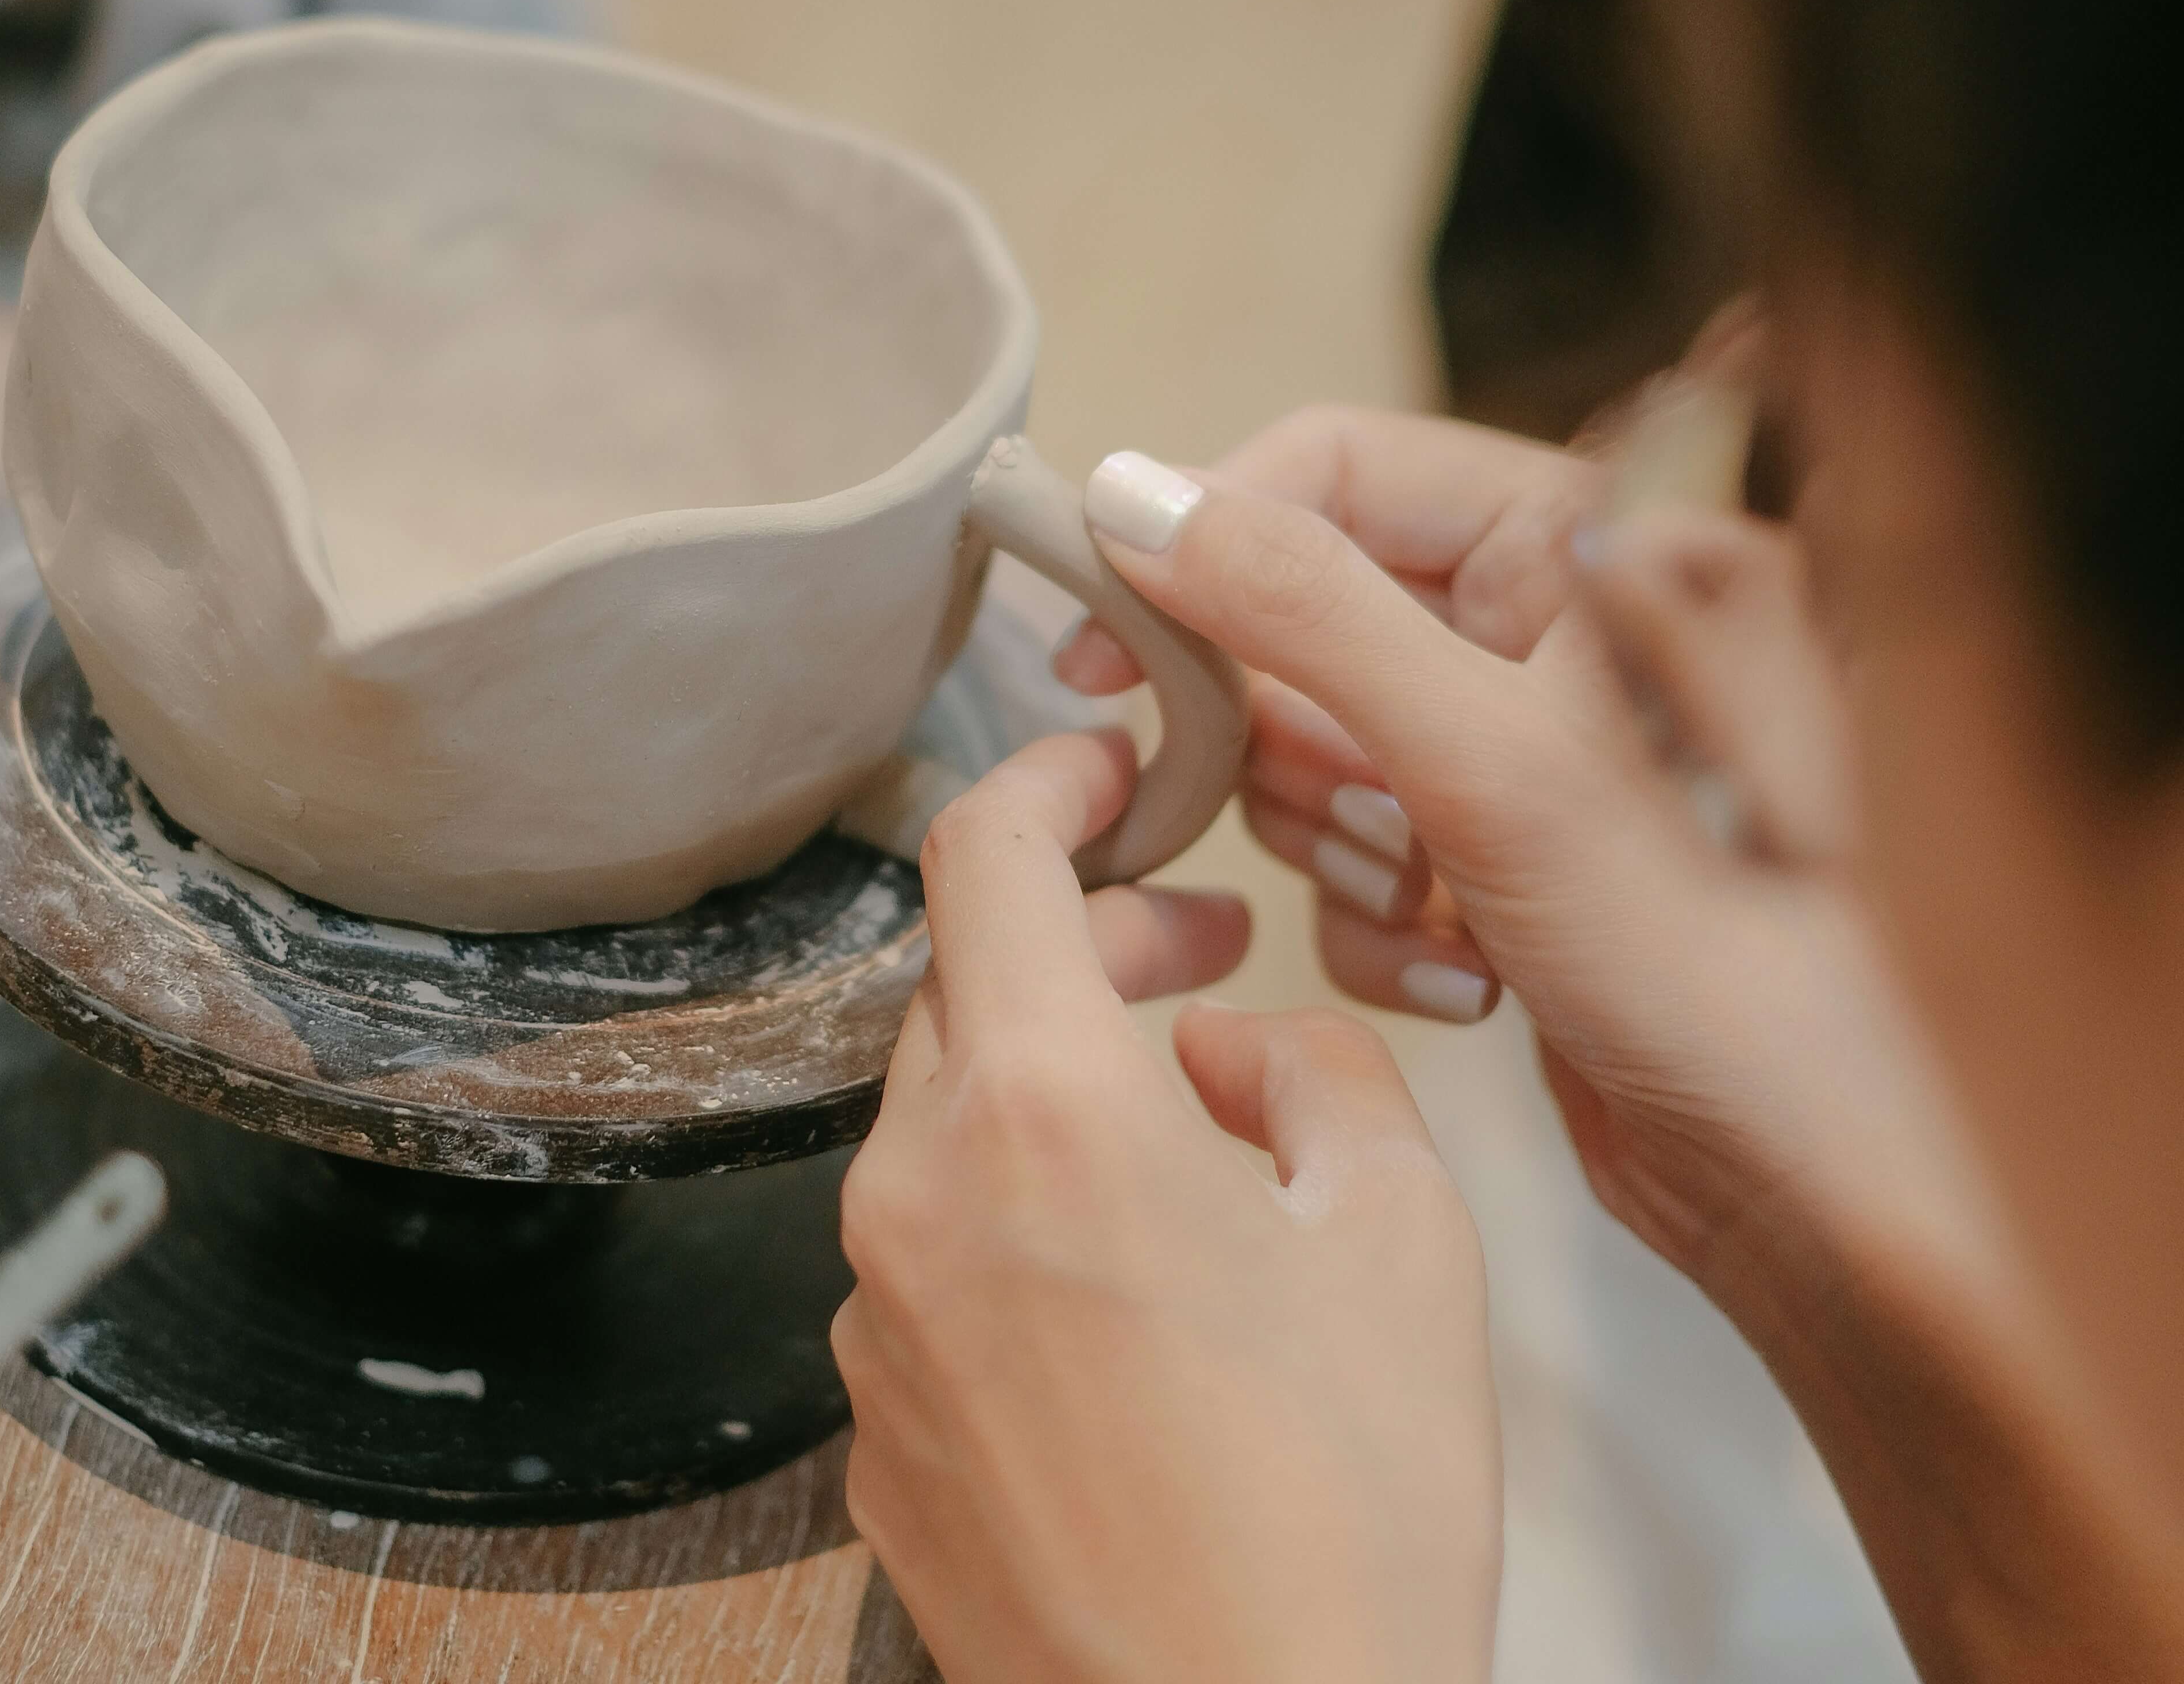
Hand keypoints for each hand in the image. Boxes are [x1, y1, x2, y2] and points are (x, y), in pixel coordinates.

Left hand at [834, 728, 1499, 1683]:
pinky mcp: (874, 1430)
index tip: (1108, 770)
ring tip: (1193, 1148)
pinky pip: (934, 1261)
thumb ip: (1315, 1071)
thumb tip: (1230, 1048)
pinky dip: (1017, 1222)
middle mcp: (918, 1195)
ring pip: (951, 1127)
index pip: (982, 856)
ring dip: (1056, 1091)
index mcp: (1044, 1111)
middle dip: (1087, 946)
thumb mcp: (1402, 1233)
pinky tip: (1129, 1297)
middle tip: (1205, 960)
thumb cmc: (1348, 1507)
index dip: (1045, 778)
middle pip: (969, 990)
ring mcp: (876, 1322)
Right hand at [1063, 408, 2002, 1300]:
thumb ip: (1303, 609)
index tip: (1104, 644)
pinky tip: (1478, 976)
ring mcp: (1519, 743)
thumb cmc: (1705, 942)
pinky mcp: (1498, 852)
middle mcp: (1545, 621)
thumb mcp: (1484, 756)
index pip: (1332, 466)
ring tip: (1447, 905)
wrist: (1817, 1177)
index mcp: (1575, 535)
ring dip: (1348, 846)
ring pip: (1318, 745)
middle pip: (1308, 616)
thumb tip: (1134, 498)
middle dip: (1301, 741)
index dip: (1206, 538)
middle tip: (1361, 819)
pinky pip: (1360, 850)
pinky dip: (1386, 920)